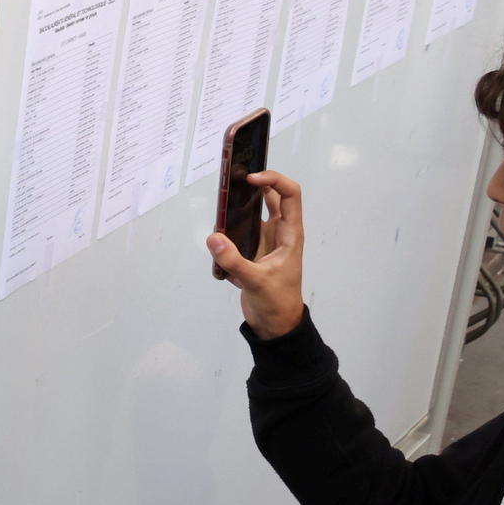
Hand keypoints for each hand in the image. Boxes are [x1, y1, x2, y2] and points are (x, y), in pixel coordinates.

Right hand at [208, 170, 306, 338]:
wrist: (275, 325)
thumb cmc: (278, 302)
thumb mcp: (256, 281)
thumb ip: (233, 260)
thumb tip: (213, 238)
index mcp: (290, 234)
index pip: (289, 194)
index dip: (273, 180)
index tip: (250, 179)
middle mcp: (279, 233)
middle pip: (270, 198)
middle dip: (252, 187)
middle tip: (231, 181)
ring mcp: (265, 242)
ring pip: (251, 216)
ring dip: (236, 212)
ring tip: (219, 210)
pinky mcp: (251, 254)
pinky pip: (237, 236)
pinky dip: (226, 237)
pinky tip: (217, 246)